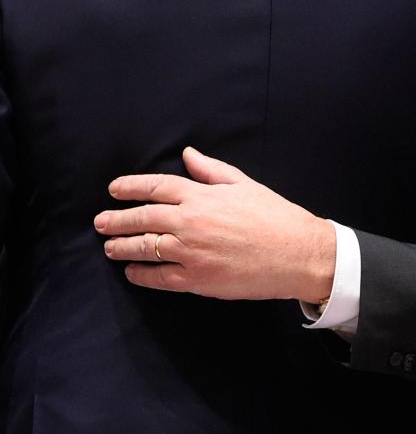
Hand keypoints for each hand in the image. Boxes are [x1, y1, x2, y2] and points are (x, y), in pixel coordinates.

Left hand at [94, 147, 335, 300]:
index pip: (155, 186)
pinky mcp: (197, 279)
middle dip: (117, 219)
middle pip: (143, 217)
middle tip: (100, 222)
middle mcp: (191, 221)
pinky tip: (132, 272)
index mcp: (202, 195)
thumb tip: (187, 154)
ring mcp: (191, 251)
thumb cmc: (274, 216)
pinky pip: (159, 277)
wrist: (297, 253)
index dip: (130, 187)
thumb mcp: (243, 184)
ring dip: (122, 246)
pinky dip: (141, 274)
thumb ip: (211, 169)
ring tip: (109, 247)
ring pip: (145, 247)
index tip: (114, 190)